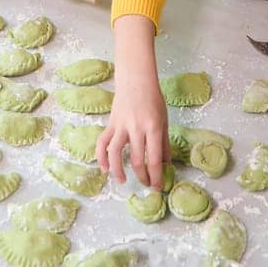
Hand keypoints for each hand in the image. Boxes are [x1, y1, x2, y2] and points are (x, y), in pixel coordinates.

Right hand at [95, 16, 170, 187]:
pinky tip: (104, 169)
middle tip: (147, 185)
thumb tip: (166, 165)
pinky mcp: (111, 123)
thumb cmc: (153, 99)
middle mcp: (136, 128)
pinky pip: (103, 142)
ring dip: (119, 170)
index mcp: (153, 127)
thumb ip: (164, 143)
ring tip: (123, 181)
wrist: (136, 79)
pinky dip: (101, 156)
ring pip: (116, 153)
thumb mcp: (163, 120)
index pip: (154, 158)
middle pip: (138, 159)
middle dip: (143, 177)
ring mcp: (121, 126)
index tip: (158, 187)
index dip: (156, 176)